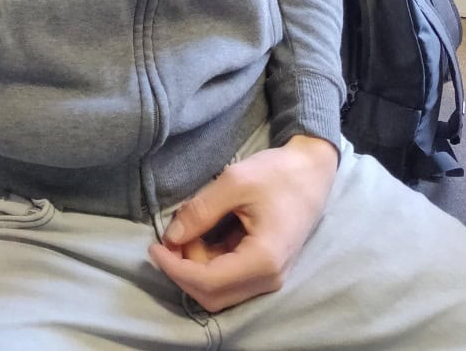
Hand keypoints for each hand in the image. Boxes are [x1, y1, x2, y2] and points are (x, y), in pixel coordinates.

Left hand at [149, 135, 337, 312]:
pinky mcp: (266, 269)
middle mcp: (268, 278)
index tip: (153, 247)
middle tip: (168, 238)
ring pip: (219, 290)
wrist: (312, 172)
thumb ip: (201, 211)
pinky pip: (230, 278)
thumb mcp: (235, 182)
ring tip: (186, 229)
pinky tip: (201, 234)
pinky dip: (208, 262)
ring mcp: (269, 277)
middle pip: (212, 294)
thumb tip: (172, 236)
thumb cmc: (278, 174)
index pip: (208, 282)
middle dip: (183, 270)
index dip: (175, 269)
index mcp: (263, 259)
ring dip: (195, 266)